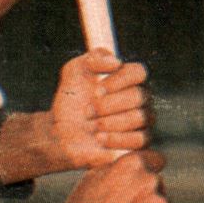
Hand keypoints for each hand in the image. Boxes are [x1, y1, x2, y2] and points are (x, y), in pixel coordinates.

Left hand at [48, 49, 152, 169]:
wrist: (61, 132)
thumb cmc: (71, 100)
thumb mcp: (74, 72)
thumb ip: (93, 58)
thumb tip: (116, 62)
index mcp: (128, 78)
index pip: (139, 72)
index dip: (118, 81)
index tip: (96, 91)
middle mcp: (140, 98)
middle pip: (139, 96)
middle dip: (108, 105)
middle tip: (87, 112)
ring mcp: (142, 121)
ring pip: (141, 118)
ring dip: (111, 122)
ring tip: (93, 125)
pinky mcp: (139, 144)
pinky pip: (140, 140)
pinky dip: (117, 139)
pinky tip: (100, 138)